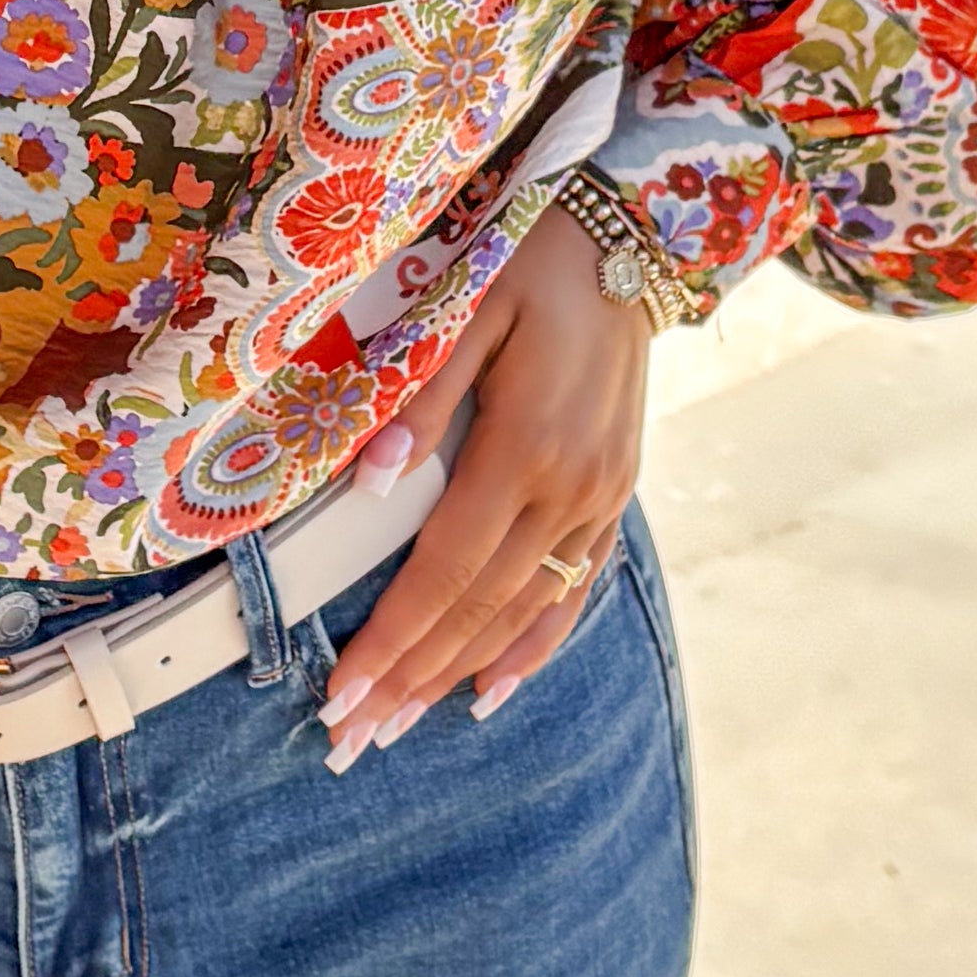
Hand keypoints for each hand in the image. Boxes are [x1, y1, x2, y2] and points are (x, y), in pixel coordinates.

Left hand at [318, 206, 649, 766]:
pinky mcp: (615, 495)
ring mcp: (600, 498)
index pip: (445, 569)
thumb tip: (370, 481)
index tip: (343, 692)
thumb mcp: (467, 306)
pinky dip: (533, 645)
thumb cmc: (534, 261)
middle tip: (350, 737)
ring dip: (459, 674)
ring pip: (523, 611)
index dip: (393, 638)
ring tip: (401, 724)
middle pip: (479, 609)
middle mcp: (571, 488)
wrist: (633, 238)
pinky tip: (492, 686)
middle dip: (411, 678)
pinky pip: (573, 589)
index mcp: (526, 447)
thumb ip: (420, 397)